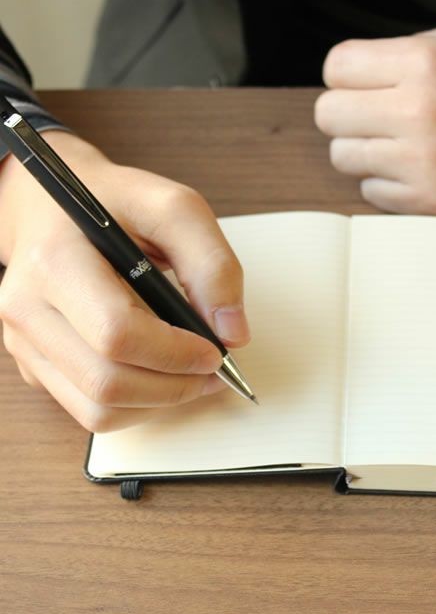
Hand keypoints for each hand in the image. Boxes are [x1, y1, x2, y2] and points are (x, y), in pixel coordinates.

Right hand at [0, 131, 248, 431]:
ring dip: (159, 403)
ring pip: (97, 410)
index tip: (216, 351)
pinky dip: (136, 405)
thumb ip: (213, 264)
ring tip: (193, 376)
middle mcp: (28, 308)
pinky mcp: (35, 362)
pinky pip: (88, 410)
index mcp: (56, 261)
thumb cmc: (114, 203)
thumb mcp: (174, 208)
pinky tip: (162, 377)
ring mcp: (25, 341)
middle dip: (175, 386)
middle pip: (107, 382)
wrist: (52, 205)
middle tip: (213, 370)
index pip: (117, 333)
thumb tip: (233, 334)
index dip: (176, 353)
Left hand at [315, 17, 435, 219]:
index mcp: (427, 62)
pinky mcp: (429, 205)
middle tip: (372, 117)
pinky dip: (384, 185)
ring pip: (343, 157)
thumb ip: (417, 47)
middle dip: (345, 113)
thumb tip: (369, 68)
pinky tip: (416, 174)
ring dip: (362, 151)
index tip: (360, 84)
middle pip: (327, 114)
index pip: (336, 66)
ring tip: (396, 146)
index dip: (345, 74)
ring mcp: (421, 164)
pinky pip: (370, 195)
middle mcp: (417, 113)